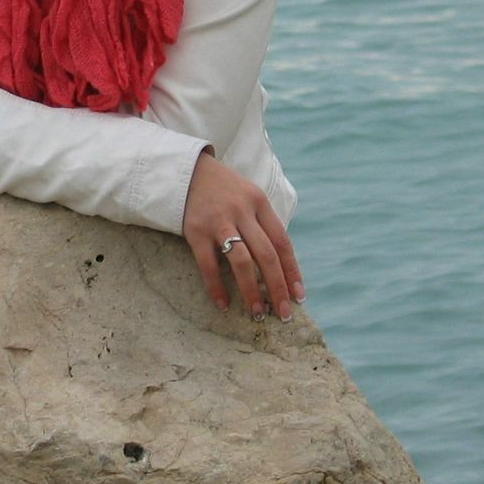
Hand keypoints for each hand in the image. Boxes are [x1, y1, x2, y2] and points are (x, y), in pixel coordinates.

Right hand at [181, 149, 304, 320]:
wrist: (185, 171)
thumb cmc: (221, 189)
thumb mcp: (248, 196)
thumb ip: (262, 223)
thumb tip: (278, 264)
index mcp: (259, 203)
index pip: (282, 242)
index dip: (292, 271)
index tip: (298, 296)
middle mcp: (242, 212)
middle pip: (267, 255)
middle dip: (278, 287)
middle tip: (284, 313)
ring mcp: (219, 221)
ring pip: (242, 262)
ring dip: (252, 290)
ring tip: (257, 312)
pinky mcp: (196, 230)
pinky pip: (209, 264)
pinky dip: (216, 287)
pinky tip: (223, 304)